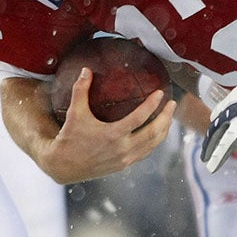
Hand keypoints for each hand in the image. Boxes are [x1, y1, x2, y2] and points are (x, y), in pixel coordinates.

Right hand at [42, 68, 176, 182]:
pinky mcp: (125, 165)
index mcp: (111, 135)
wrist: (64, 166)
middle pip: (153, 133)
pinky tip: (158, 132)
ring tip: (169, 116)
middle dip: (166, 117)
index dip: (152, 105)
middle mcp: (122, 149)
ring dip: (164, 129)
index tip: (161, 93)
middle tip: (172, 104)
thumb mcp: (74, 113)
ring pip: (153, 144)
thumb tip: (87, 70)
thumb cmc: (69, 138)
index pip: (139, 118)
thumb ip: (80, 90)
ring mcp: (125, 159)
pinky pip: (146, 152)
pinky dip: (155, 141)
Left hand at [202, 55, 236, 177]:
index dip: (210, 137)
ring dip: (219, 156)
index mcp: (231, 104)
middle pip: (217, 134)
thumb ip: (228, 103)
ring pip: (228, 142)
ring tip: (211, 168)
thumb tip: (214, 115)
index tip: (208, 146)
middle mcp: (235, 114)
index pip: (216, 124)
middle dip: (209, 148)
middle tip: (205, 161)